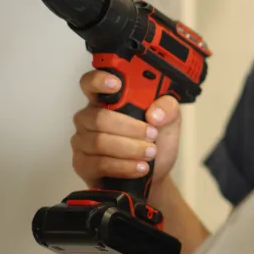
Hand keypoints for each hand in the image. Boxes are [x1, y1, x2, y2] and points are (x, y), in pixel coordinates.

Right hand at [70, 70, 181, 192]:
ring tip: (150, 153)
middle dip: (129, 127)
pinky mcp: (83, 164)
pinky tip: (139, 167)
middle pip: (99, 117)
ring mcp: (83, 141)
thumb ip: (168, 108)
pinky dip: (124, 166)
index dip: (99, 80)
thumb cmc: (156, 142)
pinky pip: (99, 163)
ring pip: (100, 142)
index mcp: (107, 100)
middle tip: (152, 134)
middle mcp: (90, 117)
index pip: (92, 82)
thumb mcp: (170, 121)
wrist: (155, 174)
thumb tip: (154, 113)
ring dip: (130, 149)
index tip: (116, 84)